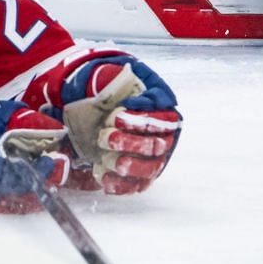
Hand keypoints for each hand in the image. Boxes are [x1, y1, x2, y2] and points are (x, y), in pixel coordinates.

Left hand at [43, 54, 180, 193]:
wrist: (98, 112)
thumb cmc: (110, 95)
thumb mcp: (112, 80)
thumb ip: (114, 79)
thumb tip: (112, 78)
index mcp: (162, 107)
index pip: (161, 115)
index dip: (140, 118)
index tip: (116, 116)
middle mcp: (164, 134)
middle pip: (157, 144)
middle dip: (131, 143)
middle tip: (106, 137)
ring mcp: (154, 157)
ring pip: (151, 167)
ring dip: (130, 165)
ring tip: (109, 160)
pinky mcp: (141, 175)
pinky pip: (137, 185)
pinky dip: (120, 184)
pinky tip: (102, 175)